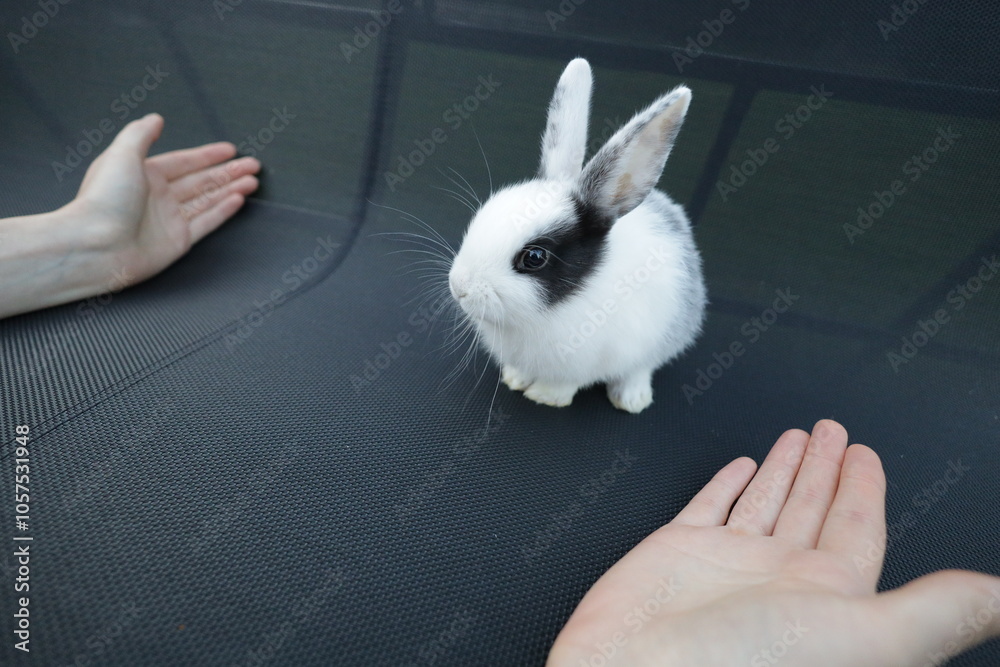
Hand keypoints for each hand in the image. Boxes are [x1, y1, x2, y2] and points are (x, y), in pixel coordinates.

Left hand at [71, 112, 259, 284]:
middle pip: (201, 180)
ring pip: (208, 200)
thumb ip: (141, 134)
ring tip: (253, 181)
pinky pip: (206, 223)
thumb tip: (156, 118)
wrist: (97, 244)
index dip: (208, 155)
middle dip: (228, 172)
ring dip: (231, 189)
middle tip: (253, 165)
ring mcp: (170, 220)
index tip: (231, 150)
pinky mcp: (178, 242)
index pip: (183, 162)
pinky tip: (238, 200)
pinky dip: (223, 211)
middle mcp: (158, 197)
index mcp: (144, 175)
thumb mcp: (122, 154)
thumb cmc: (105, 198)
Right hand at [548, 420, 999, 665]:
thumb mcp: (865, 637)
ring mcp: (727, 563)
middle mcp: (778, 578)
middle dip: (827, 468)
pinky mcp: (678, 550)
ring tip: (798, 436)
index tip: (869, 454)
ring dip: (785, 469)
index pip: (857, 529)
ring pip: (766, 502)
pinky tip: (740, 468)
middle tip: (835, 431)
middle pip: (814, 509)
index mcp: (827, 598)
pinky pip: (709, 507)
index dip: (865, 488)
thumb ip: (935, 610)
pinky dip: (725, 485)